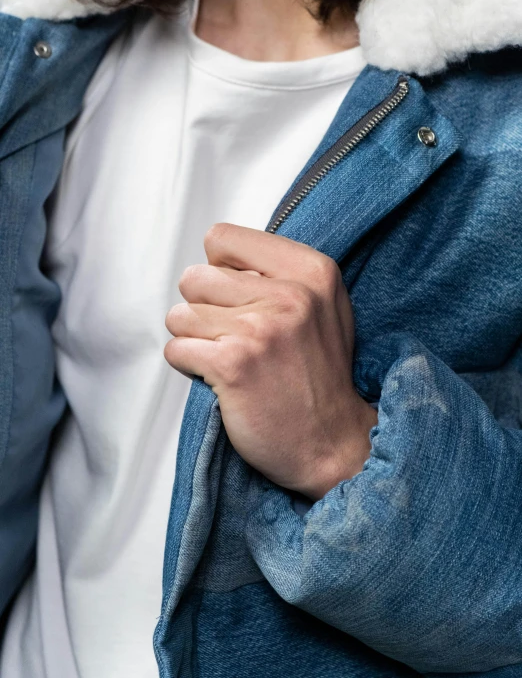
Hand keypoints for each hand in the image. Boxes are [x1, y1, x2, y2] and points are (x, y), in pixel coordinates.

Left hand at [164, 223, 376, 500]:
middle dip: (203, 308)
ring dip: (194, 339)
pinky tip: (221, 379)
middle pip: (195, 276)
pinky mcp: (233, 364)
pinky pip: (176, 348)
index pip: (222, 238)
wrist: (331, 442)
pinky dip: (189, 365)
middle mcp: (290, 294)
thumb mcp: (321, 306)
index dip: (219, 270)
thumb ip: (277, 273)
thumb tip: (216, 256)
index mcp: (311, 270)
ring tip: (228, 357)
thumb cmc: (318, 375)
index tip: (238, 297)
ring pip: (180, 314)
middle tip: (233, 336)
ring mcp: (261, 329)